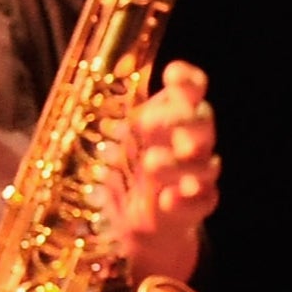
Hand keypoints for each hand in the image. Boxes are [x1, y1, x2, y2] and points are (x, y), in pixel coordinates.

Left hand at [112, 59, 218, 280]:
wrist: (135, 216)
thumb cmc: (127, 164)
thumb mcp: (114, 137)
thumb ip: (110, 117)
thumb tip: (87, 99)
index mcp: (172, 113)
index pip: (192, 89)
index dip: (188, 80)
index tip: (171, 75)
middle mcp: (191, 139)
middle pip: (202, 121)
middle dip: (182, 120)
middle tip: (147, 123)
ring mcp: (198, 172)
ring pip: (204, 163)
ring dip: (176, 162)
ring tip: (149, 163)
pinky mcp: (198, 204)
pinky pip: (204, 200)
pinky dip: (186, 200)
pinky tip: (167, 199)